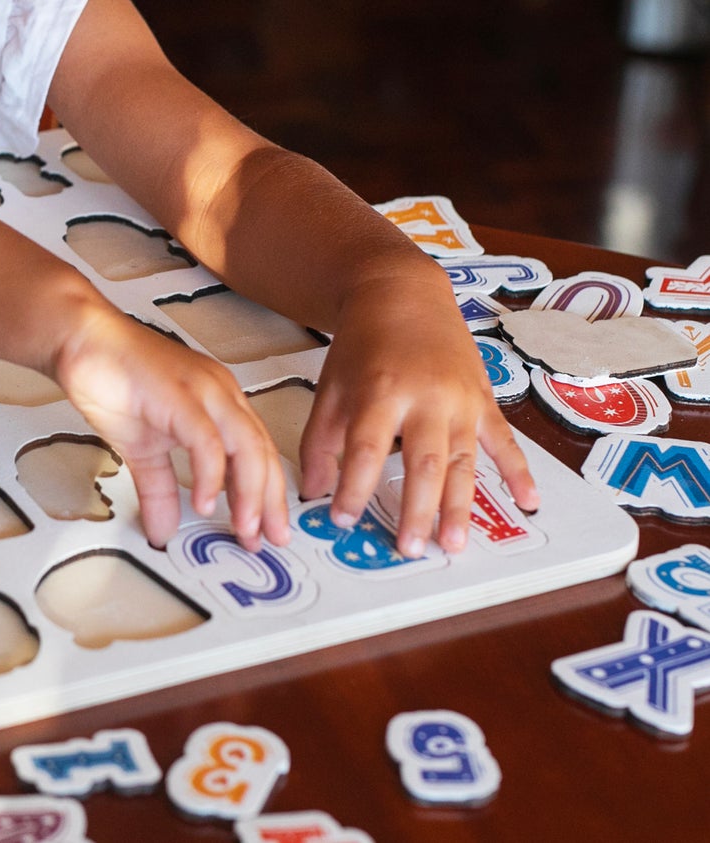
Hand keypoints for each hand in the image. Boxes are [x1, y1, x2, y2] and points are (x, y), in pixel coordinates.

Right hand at [51, 307, 290, 549]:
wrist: (83, 339)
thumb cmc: (114, 378)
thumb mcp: (142, 448)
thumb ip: (160, 487)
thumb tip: (163, 528)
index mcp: (219, 401)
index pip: (258, 452)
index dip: (267, 494)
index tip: (265, 530)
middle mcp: (220, 392)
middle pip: (261, 451)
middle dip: (269, 501)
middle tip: (267, 539)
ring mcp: (202, 390)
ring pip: (246, 444)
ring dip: (251, 492)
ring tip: (245, 528)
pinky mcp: (178, 394)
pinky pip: (206, 439)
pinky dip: (211, 474)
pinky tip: (204, 502)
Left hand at [299, 278, 538, 556]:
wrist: (402, 294)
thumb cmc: (363, 345)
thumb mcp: (332, 386)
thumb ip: (322, 440)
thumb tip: (315, 492)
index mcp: (381, 390)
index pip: (365, 450)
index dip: (353, 488)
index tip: (342, 520)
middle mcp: (425, 396)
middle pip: (422, 462)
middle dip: (416, 509)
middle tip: (409, 548)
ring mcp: (460, 398)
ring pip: (462, 460)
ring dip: (459, 505)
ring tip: (451, 544)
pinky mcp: (483, 398)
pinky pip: (504, 440)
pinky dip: (519, 472)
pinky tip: (527, 502)